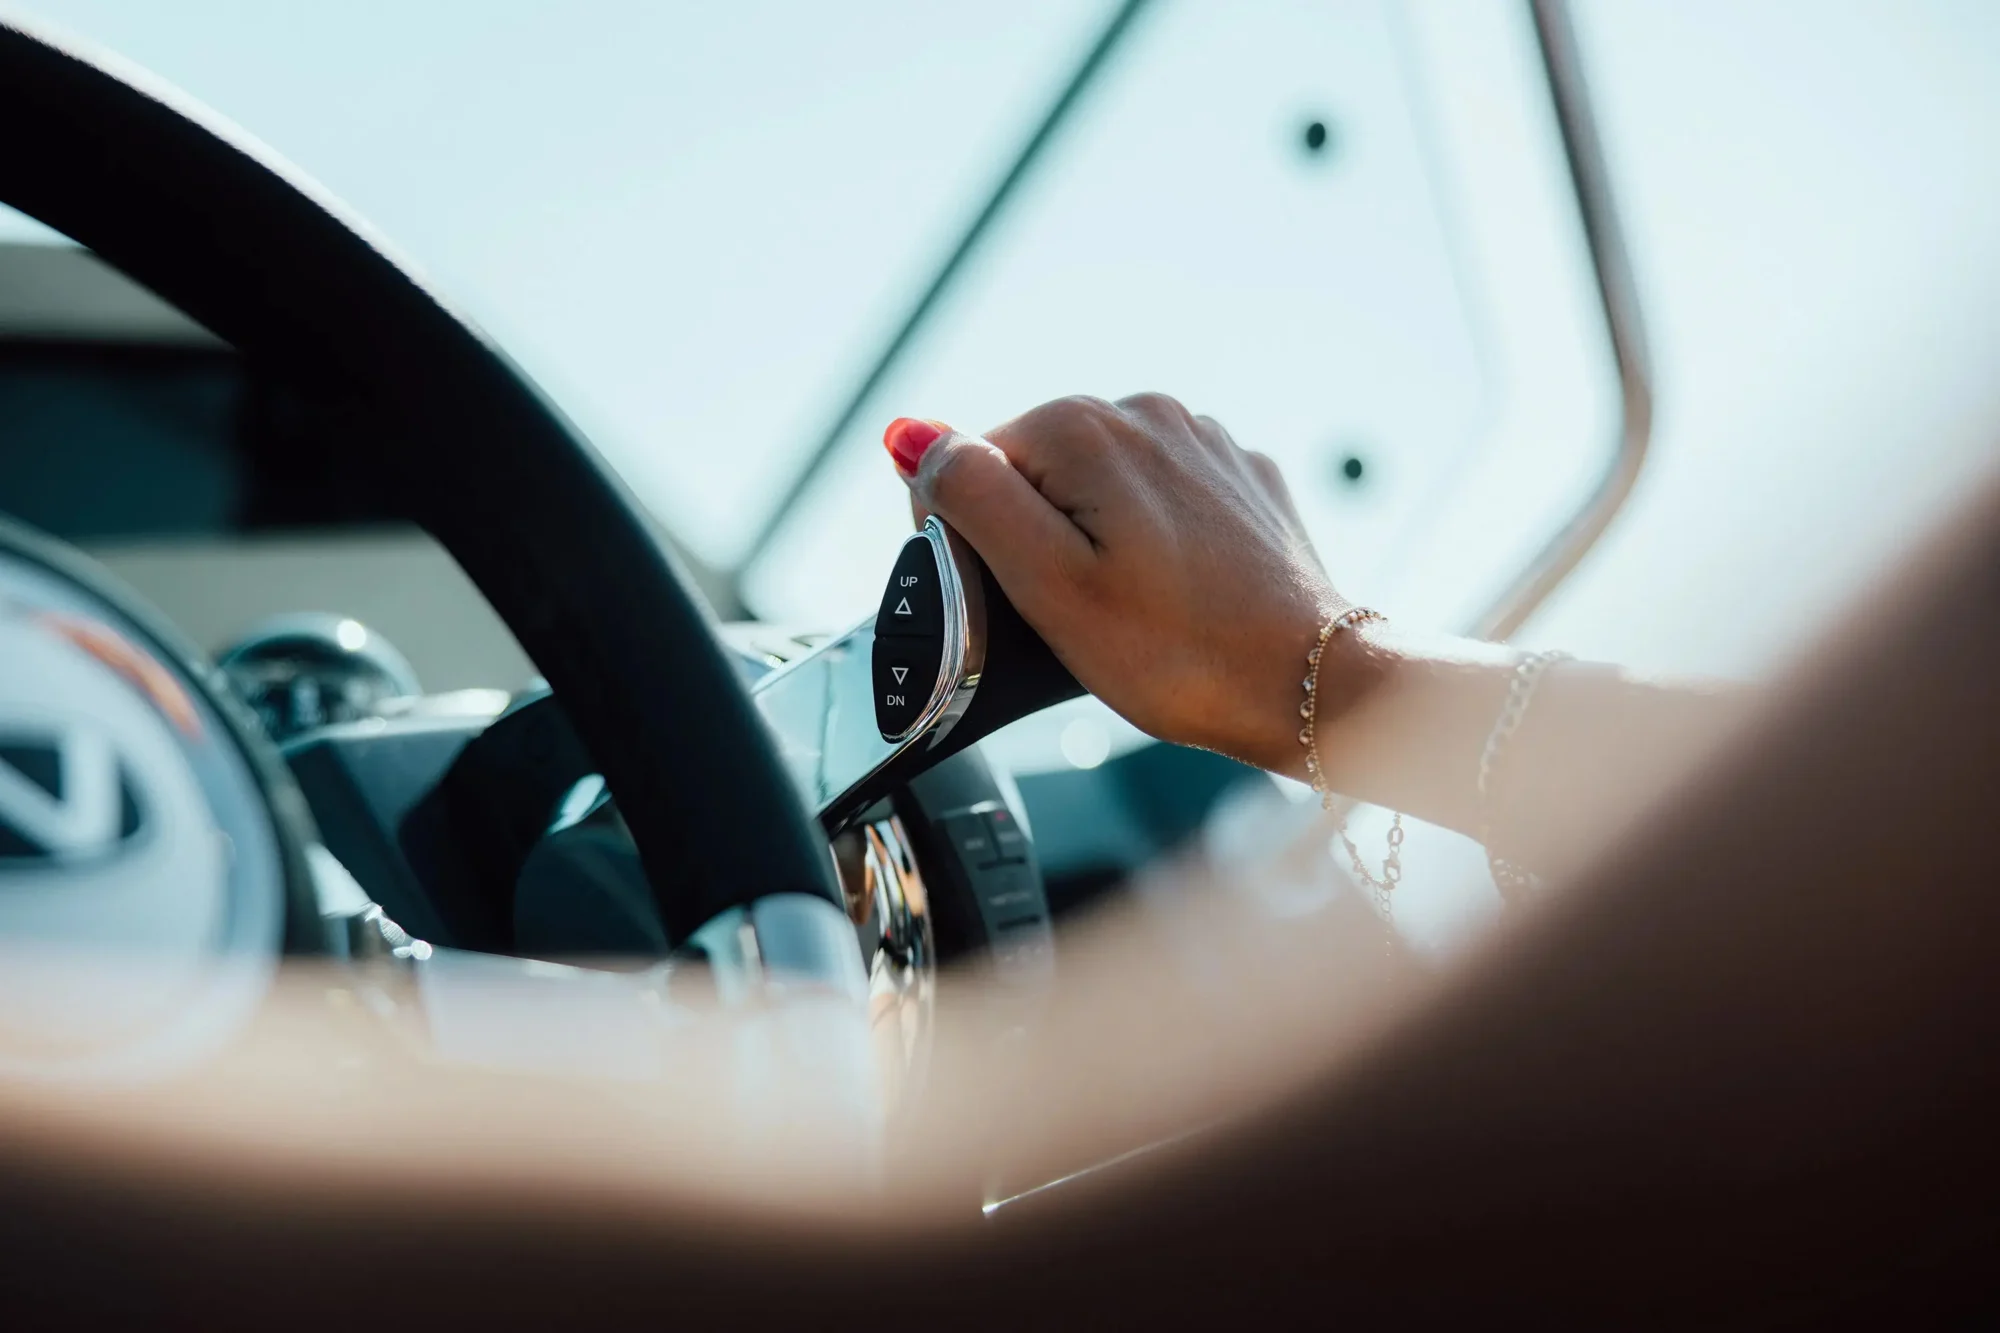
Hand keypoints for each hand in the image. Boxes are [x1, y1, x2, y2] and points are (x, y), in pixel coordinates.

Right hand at [884, 394, 1351, 774]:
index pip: (973, 465)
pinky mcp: (1240, 478)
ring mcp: (1202, 440)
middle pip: (1038, 471)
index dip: (974, 542)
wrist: (1311, 686)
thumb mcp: (1048, 585)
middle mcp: (1146, 411)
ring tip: (1132, 612)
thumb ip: (972, 498)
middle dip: (1038, 539)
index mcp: (1084, 427)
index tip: (1017, 602)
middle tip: (1078, 618)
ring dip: (1095, 540)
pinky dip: (1152, 542)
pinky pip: (1162, 499)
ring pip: (1100, 485)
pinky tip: (1175, 594)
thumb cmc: (1181, 654)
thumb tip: (910, 436)